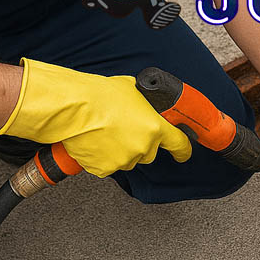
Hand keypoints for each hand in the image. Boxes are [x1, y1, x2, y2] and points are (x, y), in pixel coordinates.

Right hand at [0, 59, 191, 176]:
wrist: (75, 108)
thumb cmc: (101, 95)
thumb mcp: (133, 90)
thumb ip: (146, 102)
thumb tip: (147, 102)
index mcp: (155, 127)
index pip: (179, 144)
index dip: (183, 150)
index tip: (184, 153)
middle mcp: (143, 147)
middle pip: (149, 152)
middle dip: (141, 143)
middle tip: (124, 128)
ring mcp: (124, 160)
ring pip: (129, 159)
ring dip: (121, 150)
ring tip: (105, 132)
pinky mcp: (105, 169)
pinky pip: (109, 166)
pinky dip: (103, 157)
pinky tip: (96, 142)